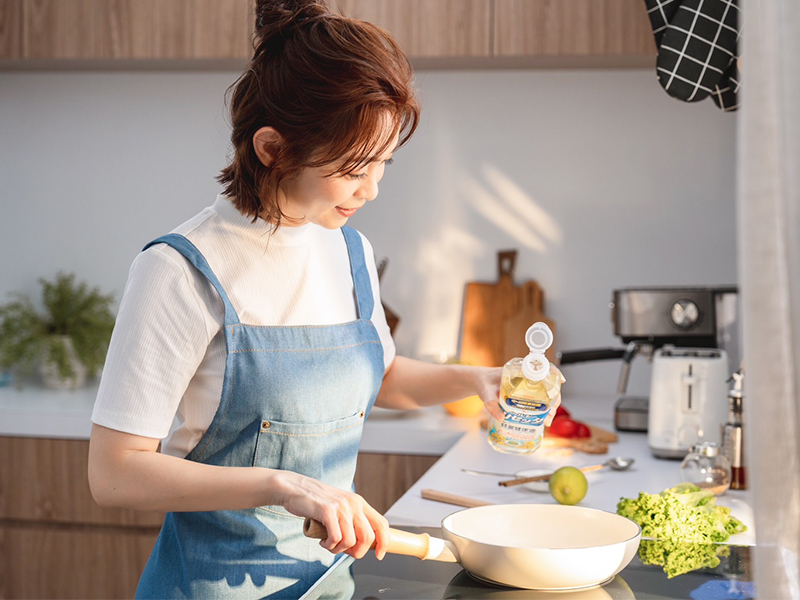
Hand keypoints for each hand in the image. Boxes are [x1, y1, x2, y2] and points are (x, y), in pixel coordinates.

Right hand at [274, 471, 389, 559]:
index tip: (379, 555)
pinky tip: (322, 541)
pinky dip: (329, 546)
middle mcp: (354, 503)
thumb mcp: (340, 508)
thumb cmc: (316, 502)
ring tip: (329, 544)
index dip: (384, 542)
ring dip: (338, 550)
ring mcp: (341, 506)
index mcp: (359, 503)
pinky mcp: (328, 511)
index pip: (381, 523)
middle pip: (368, 537)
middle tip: (344, 552)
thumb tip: (362, 544)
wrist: (295, 489)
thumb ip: (352, 521)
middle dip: (358, 552)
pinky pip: (335, 538)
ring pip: (351, 541)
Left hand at [472, 364, 565, 423]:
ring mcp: (527, 385)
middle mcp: (525, 376)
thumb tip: (502, 417)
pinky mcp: (525, 393)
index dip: (553, 372)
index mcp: (518, 369)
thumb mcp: (485, 392)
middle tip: (550, 414)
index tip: (561, 380)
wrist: (480, 382)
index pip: (540, 367)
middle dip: (553, 399)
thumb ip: (491, 403)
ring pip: (545, 393)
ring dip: (549, 406)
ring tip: (546, 421)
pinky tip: (541, 420)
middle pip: (547, 384)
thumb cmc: (484, 383)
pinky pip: (538, 399)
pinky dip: (542, 409)